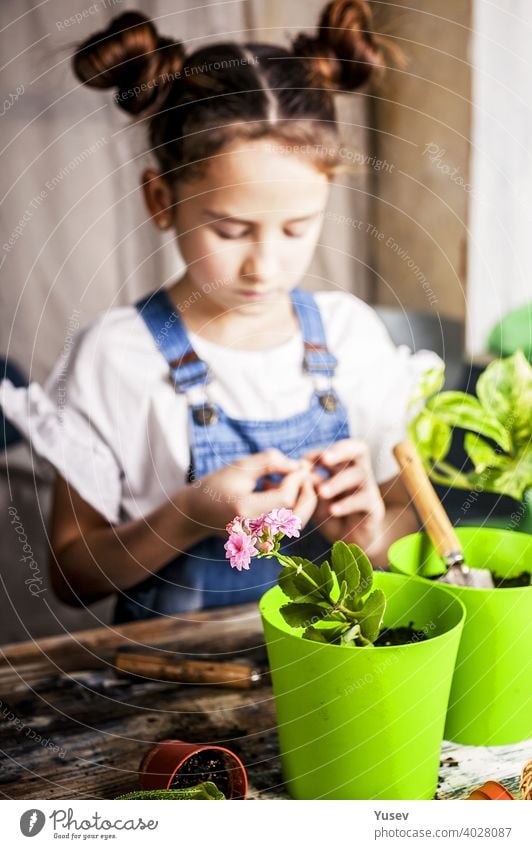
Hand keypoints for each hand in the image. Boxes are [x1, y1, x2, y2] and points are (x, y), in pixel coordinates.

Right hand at [185, 449, 316, 534]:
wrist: (197, 513)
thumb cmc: (216, 486)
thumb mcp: (241, 466)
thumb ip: (270, 462)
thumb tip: (299, 465)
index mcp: (245, 511)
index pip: (286, 498)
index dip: (297, 479)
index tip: (300, 463)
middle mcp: (254, 531)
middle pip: (298, 517)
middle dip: (307, 492)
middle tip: (304, 472)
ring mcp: (259, 540)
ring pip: (297, 523)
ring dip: (300, 500)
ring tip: (285, 479)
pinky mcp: (264, 542)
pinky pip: (288, 526)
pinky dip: (291, 507)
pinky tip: (275, 490)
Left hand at [304, 439, 385, 552]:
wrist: (351, 542)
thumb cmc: (331, 517)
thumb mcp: (314, 501)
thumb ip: (307, 486)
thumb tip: (297, 469)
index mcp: (344, 467)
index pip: (339, 448)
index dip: (320, 451)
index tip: (303, 462)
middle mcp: (359, 473)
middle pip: (359, 450)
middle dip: (341, 451)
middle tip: (324, 459)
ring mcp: (368, 489)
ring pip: (360, 474)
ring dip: (339, 481)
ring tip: (322, 492)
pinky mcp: (375, 508)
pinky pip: (364, 500)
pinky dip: (347, 504)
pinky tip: (333, 510)